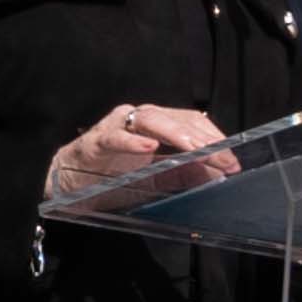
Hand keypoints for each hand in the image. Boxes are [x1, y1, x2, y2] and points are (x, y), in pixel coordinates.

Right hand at [43, 99, 236, 216]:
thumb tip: (214, 175)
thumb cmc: (112, 177)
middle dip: (202, 139)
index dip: (214, 139)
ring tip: (196, 149)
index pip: (191, 122)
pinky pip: (115, 138)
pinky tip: (149, 148)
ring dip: (175, 134)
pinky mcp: (95, 141)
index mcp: (156, 124)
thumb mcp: (154, 180)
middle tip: (223, 158)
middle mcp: (137, 118)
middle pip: (176, 119)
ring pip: (149, 119)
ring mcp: (116, 126)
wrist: (68, 182)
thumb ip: (181, 175)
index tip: (233, 160)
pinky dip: (131, 142)